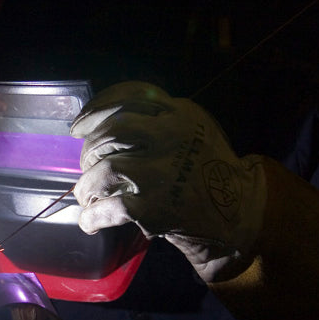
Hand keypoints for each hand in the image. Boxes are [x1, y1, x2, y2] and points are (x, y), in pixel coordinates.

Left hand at [70, 82, 266, 281]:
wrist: (240, 212)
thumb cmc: (209, 169)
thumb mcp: (194, 128)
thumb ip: (158, 118)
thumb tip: (102, 123)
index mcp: (179, 113)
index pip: (128, 97)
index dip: (95, 110)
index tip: (78, 126)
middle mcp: (170, 137)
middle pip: (109, 133)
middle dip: (89, 152)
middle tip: (88, 166)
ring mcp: (160, 173)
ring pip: (103, 171)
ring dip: (87, 187)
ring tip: (87, 197)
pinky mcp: (154, 208)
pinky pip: (109, 208)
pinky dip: (92, 216)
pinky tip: (89, 222)